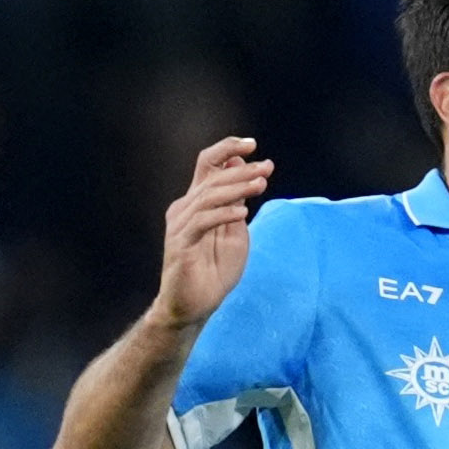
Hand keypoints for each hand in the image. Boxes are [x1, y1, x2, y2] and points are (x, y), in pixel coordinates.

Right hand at [149, 136, 273, 329]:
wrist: (195, 304)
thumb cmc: (215, 269)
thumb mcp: (235, 231)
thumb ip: (238, 201)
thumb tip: (244, 167)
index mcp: (197, 201)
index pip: (208, 164)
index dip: (227, 149)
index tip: (253, 144)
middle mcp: (185, 208)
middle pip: (212, 178)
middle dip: (243, 170)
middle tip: (267, 168)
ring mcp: (181, 225)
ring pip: (208, 196)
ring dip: (237, 188)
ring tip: (261, 184)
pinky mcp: (180, 244)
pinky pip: (201, 222)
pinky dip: (222, 214)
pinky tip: (242, 212)